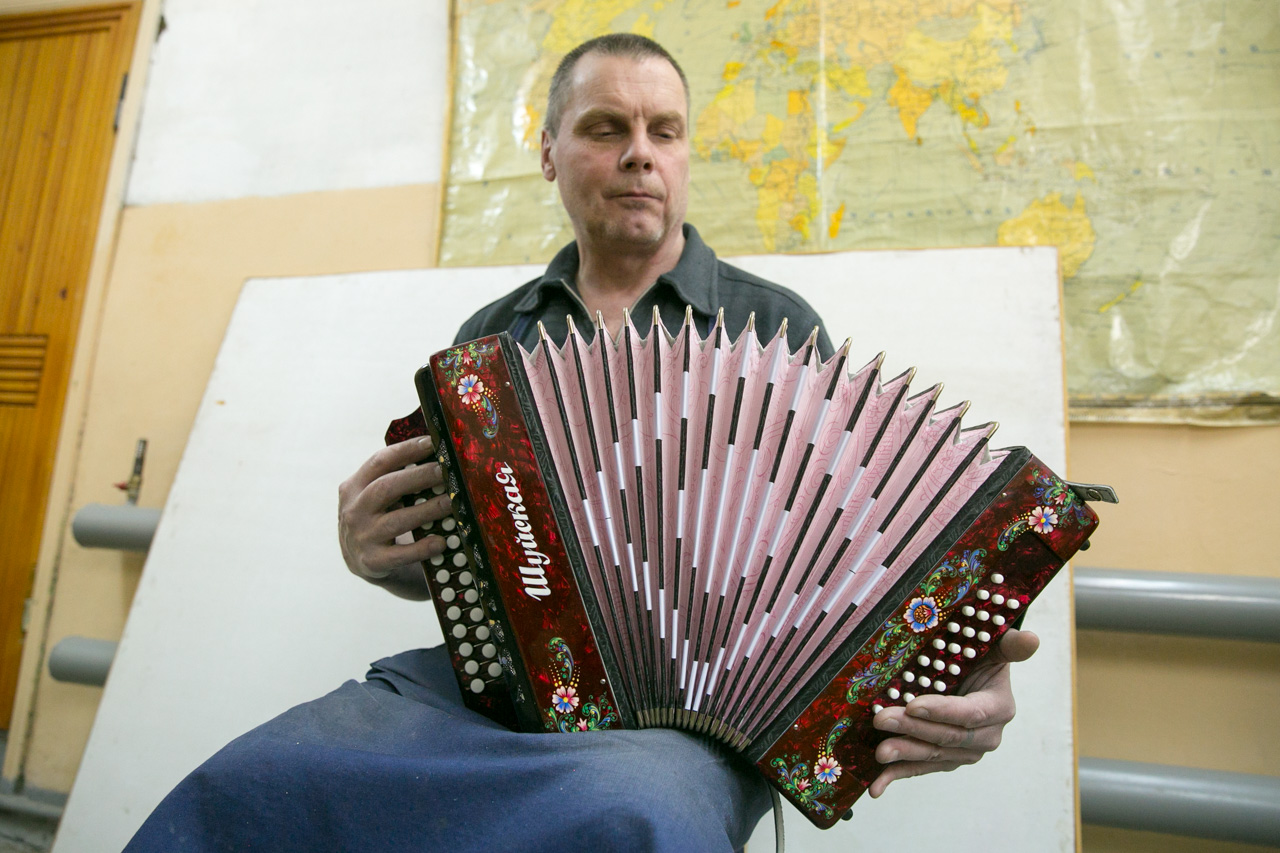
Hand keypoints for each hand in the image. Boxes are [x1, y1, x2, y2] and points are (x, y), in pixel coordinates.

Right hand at [337, 436, 452, 599]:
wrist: (358, 559)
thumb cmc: (376, 516)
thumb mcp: (374, 494)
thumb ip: (395, 475)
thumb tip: (435, 453)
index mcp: (354, 486)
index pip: (379, 462)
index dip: (406, 450)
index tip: (433, 442)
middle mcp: (354, 510)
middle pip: (386, 488)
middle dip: (418, 477)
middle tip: (445, 471)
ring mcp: (361, 536)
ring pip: (396, 521)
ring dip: (426, 510)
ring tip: (451, 502)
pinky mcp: (372, 561)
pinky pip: (400, 555)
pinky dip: (422, 548)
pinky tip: (441, 541)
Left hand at [868, 628, 1039, 796]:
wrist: (972, 677)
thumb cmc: (980, 658)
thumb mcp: (995, 648)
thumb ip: (1011, 645)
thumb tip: (1032, 639)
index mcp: (998, 708)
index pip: (971, 713)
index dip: (943, 711)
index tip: (914, 704)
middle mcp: (986, 737)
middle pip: (947, 737)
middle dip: (913, 730)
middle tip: (881, 720)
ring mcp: (965, 752)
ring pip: (933, 756)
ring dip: (905, 754)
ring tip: (879, 752)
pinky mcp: (946, 760)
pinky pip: (921, 769)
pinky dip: (898, 776)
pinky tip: (877, 786)